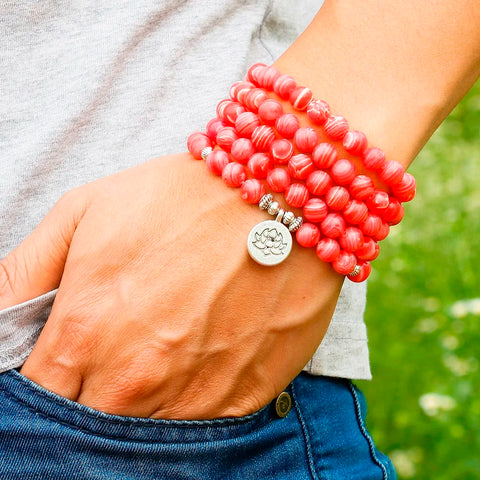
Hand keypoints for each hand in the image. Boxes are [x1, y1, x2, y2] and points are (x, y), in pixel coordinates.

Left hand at [0, 153, 342, 418]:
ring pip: (141, 436)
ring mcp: (191, 395)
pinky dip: (188, 408)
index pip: (37, 398)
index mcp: (84, 332)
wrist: (277, 197)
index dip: (46, 386)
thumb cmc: (182, 197)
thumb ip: (25, 274)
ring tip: (159, 358)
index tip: (65, 368)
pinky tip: (196, 365)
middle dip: (90, 399)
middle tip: (114, 359)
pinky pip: (197, 430)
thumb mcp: (86, 211)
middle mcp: (134, 378)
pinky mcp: (241, 398)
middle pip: (86, 426)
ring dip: (141, 406)